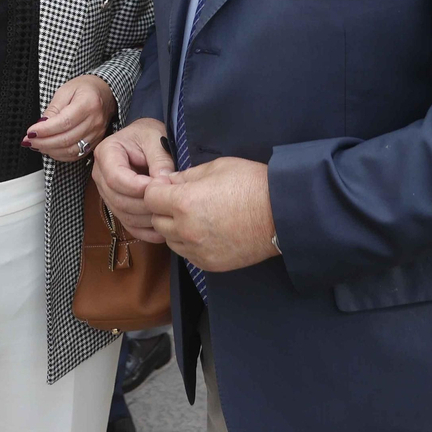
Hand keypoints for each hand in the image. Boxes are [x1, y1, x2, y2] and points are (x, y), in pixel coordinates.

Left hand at [26, 74, 114, 162]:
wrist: (105, 93)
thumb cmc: (85, 89)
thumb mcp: (65, 91)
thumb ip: (52, 109)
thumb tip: (40, 126)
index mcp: (88, 104)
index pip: (64, 122)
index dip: (45, 130)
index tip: (31, 132)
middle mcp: (95, 121)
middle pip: (66, 139)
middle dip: (43, 142)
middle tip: (29, 140)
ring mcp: (96, 134)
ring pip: (71, 150)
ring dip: (50, 150)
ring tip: (37, 144)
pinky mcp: (95, 143)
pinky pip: (76, 155)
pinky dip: (60, 155)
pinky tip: (50, 149)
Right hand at [91, 118, 175, 241]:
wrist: (145, 141)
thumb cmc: (149, 135)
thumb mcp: (155, 138)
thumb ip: (160, 159)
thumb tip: (163, 182)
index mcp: (106, 153)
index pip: (116, 178)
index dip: (137, 187)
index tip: (159, 186)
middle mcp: (101, 175)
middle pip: (118, 200)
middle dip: (145, 204)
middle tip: (168, 202)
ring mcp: (107, 193)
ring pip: (123, 215)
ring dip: (146, 218)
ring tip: (168, 213)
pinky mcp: (117, 206)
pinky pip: (128, 225)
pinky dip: (145, 231)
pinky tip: (162, 230)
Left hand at [143, 156, 279, 272]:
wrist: (282, 213)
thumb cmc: (251, 184)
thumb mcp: (217, 167)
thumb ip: (186, 176)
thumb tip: (169, 181)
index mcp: (184, 202)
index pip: (149, 198)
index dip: (157, 189)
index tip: (168, 186)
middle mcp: (186, 229)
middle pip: (156, 221)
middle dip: (163, 209)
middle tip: (181, 201)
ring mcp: (197, 250)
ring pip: (170, 240)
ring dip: (175, 228)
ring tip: (195, 217)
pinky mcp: (210, 264)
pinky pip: (187, 254)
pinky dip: (189, 244)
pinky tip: (205, 232)